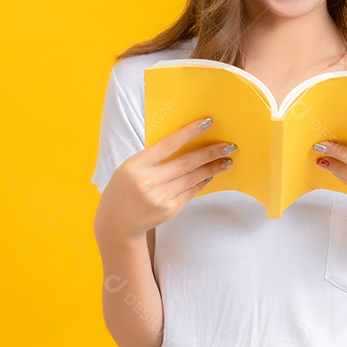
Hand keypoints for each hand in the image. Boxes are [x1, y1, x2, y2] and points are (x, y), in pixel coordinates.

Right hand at [95, 117, 234, 244]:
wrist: (118, 223)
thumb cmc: (125, 189)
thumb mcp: (131, 167)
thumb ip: (154, 157)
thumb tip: (186, 142)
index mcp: (136, 165)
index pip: (168, 144)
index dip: (190, 132)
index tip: (207, 123)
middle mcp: (148, 181)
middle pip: (186, 162)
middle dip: (210, 153)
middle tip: (228, 145)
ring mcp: (160, 197)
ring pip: (193, 177)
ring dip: (212, 168)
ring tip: (227, 160)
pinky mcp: (170, 209)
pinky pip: (191, 191)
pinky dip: (202, 182)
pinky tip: (210, 174)